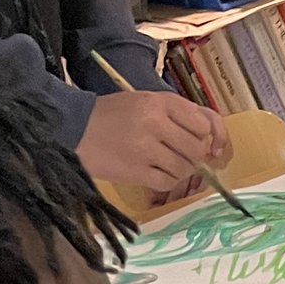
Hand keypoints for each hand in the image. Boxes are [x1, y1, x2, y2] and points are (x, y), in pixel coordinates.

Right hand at [76, 89, 228, 195]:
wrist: (72, 128)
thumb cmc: (112, 114)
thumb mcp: (145, 102)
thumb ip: (177, 115)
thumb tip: (212, 140)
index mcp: (158, 102)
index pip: (202, 123)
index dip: (203, 135)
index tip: (194, 139)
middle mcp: (154, 123)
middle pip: (196, 148)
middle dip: (193, 155)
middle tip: (179, 154)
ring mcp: (145, 148)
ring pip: (185, 168)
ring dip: (180, 170)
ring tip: (163, 163)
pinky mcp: (136, 171)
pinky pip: (168, 182)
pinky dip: (167, 181)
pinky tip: (154, 172)